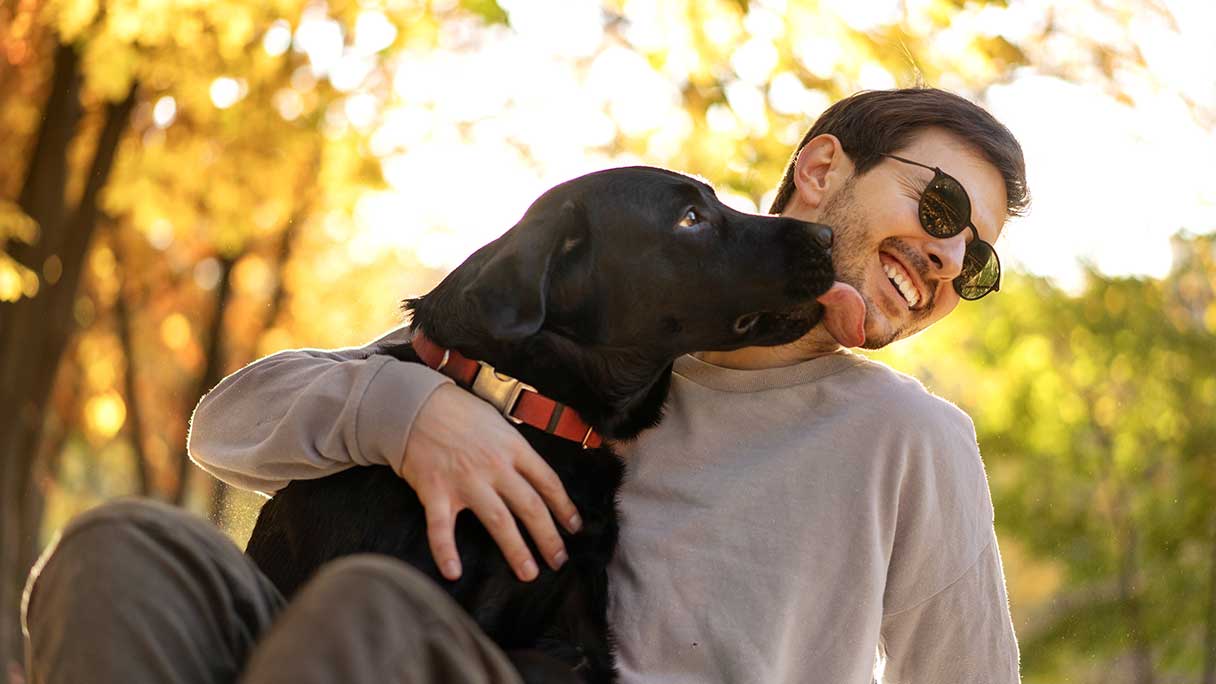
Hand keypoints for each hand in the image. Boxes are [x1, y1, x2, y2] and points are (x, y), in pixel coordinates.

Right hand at [398, 383, 582, 581]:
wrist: (416, 403)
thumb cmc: (460, 411)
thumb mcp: (499, 422)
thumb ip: (516, 449)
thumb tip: (534, 474)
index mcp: (514, 448)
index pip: (548, 482)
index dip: (564, 507)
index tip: (574, 528)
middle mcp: (495, 466)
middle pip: (530, 507)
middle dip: (548, 537)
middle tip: (559, 561)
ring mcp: (466, 481)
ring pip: (499, 521)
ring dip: (516, 550)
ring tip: (529, 573)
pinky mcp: (436, 491)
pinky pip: (441, 527)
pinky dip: (445, 551)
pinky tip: (453, 572)